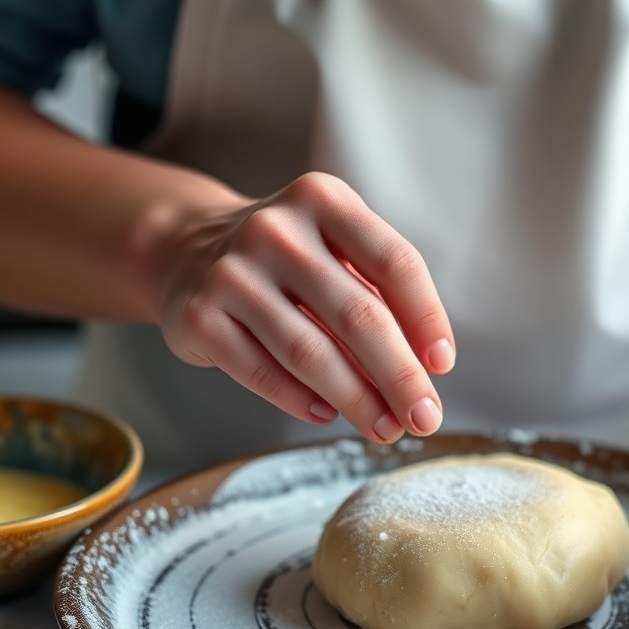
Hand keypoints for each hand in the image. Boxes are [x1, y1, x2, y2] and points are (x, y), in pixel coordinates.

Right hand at [154, 172, 454, 443]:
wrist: (186, 250)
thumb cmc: (285, 261)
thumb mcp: (333, 250)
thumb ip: (377, 294)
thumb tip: (425, 370)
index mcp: (324, 201)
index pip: (395, 263)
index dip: (427, 319)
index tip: (443, 366)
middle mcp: (276, 230)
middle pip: (359, 315)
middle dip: (400, 376)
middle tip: (424, 418)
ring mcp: (231, 272)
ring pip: (310, 352)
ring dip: (356, 400)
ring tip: (384, 428)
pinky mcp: (199, 315)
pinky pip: (261, 371)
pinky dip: (299, 400)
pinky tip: (326, 414)